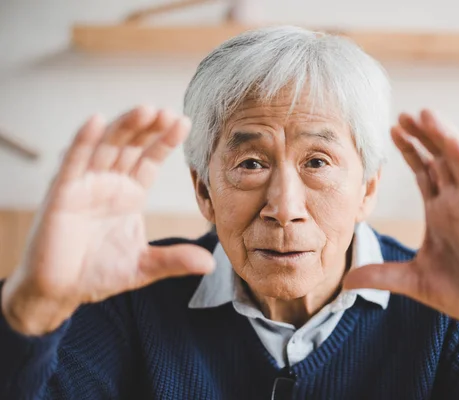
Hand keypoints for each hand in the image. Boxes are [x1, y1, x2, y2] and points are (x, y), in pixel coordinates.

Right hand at [1, 107, 214, 335]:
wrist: (60, 291)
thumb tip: (210, 264)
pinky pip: (73, 162)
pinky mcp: (62, 193)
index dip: (164, 141)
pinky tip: (96, 120)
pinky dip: (83, 141)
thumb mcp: (144, 266)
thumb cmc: (99, 274)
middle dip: (149, 128)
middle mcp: (109, 184)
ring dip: (125, 127)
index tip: (183, 122)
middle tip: (168, 112)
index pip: (150, 160)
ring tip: (146, 110)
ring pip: (106, 147)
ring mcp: (85, 185)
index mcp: (130, 194)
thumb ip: (175, 260)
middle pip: (131, 146)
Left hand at [345, 109, 458, 351]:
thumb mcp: (412, 281)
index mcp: (441, 212)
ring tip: (424, 114)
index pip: (424, 172)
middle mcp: (458, 202)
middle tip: (402, 115)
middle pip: (439, 159)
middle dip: (422, 136)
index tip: (391, 130)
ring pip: (458, 161)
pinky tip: (450, 140)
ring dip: (442, 137)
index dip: (409, 150)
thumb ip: (381, 275)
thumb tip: (346, 281)